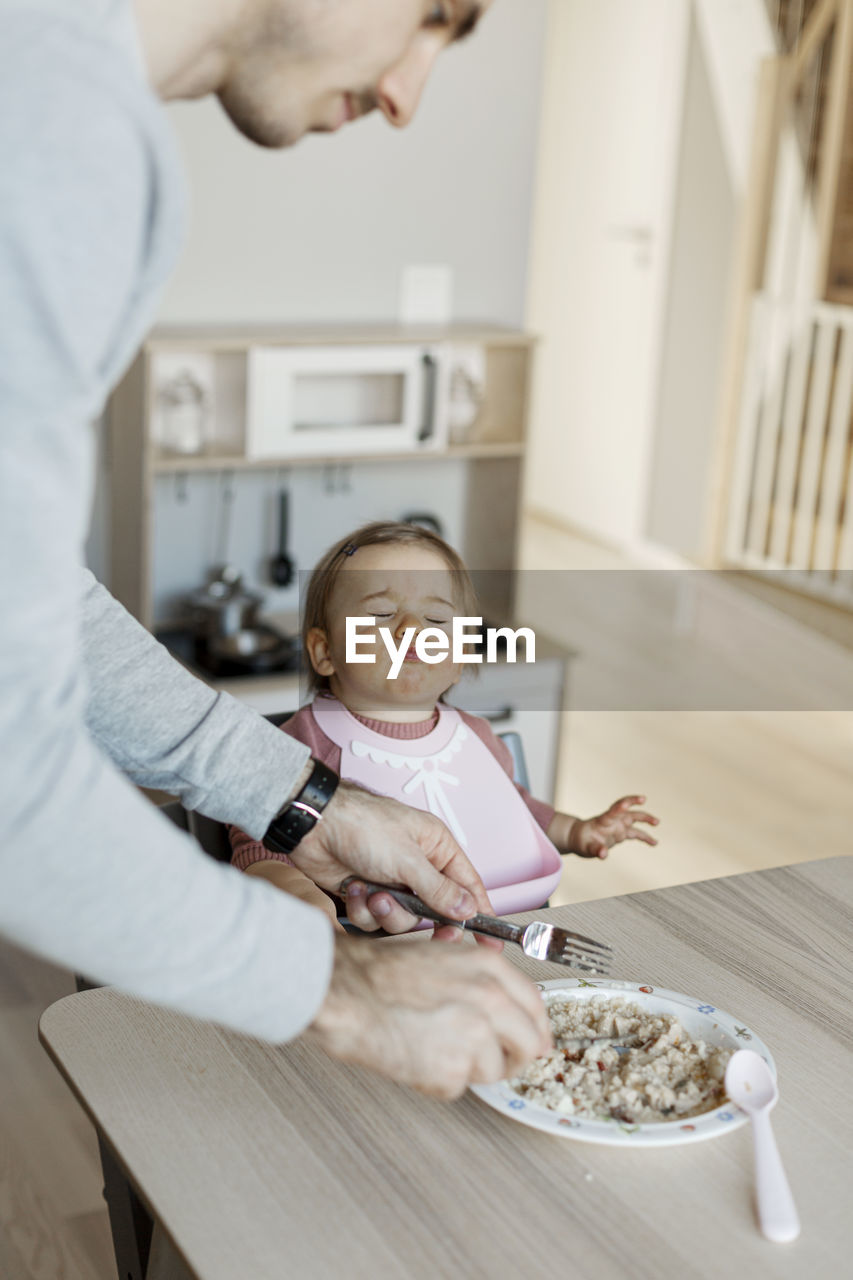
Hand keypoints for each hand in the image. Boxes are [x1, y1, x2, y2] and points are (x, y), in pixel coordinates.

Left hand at [288, 782, 495, 936]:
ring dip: (387, 912)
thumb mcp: (407, 858)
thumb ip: (438, 888)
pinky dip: (364, 908)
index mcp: (437, 847)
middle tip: (434, 935)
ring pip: (404, 918)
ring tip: (373, 892)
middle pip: (436, 909)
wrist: (312, 826)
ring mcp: (392, 881)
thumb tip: (468, 910)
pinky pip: (376, 919)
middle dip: (426, 919)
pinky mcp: (368, 894)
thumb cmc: (362, 825)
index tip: (490, 944)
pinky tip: (354, 888)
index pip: (469, 885)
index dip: (480, 914)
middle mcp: (418, 865)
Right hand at [305, 935, 552, 1098]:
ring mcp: (475, 1037)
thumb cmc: (379, 972)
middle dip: (513, 1055)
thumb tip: (508, 1009)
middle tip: (492, 1059)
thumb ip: (480, 979)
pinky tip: (415, 1056)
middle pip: (529, 1043)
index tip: (531, 1040)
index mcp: (488, 968)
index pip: (535, 1004)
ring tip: (432, 1047)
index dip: (534, 1027)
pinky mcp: (452, 1072)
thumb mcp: (441, 956)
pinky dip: (438, 1080)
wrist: (345, 992)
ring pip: (493, 1070)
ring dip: (469, 1067)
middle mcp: (491, 1001)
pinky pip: (458, 1086)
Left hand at [568, 795, 658, 858]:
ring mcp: (618, 825)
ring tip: (657, 822)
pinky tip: (654, 843)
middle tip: (643, 799)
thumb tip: (604, 854)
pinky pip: (636, 833)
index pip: (612, 812)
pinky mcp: (621, 833)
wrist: (580, 839)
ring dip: (645, 818)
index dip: (619, 807)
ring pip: (633, 818)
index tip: (626, 804)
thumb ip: (596, 850)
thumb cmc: (581, 841)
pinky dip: (645, 837)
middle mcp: (612, 821)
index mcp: (602, 821)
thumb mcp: (585, 848)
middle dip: (634, 802)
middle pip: (625, 810)